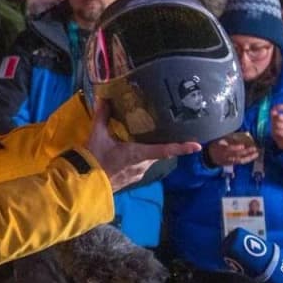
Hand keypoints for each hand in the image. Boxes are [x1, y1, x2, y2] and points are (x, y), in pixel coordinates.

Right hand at [84, 100, 200, 191]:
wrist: (85, 185)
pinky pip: (138, 167)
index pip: (165, 150)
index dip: (181, 147)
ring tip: (135, 141)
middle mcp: (142, 165)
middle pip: (156, 152)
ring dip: (143, 151)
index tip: (197, 146)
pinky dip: (135, 159)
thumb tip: (103, 98)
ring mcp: (137, 174)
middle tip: (157, 132)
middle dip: (157, 143)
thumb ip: (102, 116)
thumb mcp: (97, 135)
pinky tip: (124, 155)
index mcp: (139, 154)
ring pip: (147, 159)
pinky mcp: (131, 180)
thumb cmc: (94, 159)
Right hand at [206, 138, 259, 167]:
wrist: (210, 156)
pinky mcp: (231, 163)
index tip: (242, 145)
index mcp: (220, 147)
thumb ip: (230, 138)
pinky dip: (247, 159)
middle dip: (246, 151)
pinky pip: (240, 162)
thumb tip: (242, 134)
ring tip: (256, 153)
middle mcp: (225, 155)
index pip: (228, 148)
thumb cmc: (216, 145)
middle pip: (236, 154)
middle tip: (254, 148)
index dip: (235, 147)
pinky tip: (253, 156)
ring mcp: (228, 160)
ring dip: (249, 156)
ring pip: (239, 159)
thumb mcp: (220, 139)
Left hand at [270, 103, 282, 149]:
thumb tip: (273, 111)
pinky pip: (282, 132)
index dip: (282, 107)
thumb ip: (274, 116)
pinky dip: (277, 132)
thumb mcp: (276, 121)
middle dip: (278, 119)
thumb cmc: (279, 128)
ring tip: (275, 127)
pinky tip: (276, 132)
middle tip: (274, 122)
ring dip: (276, 126)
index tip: (274, 108)